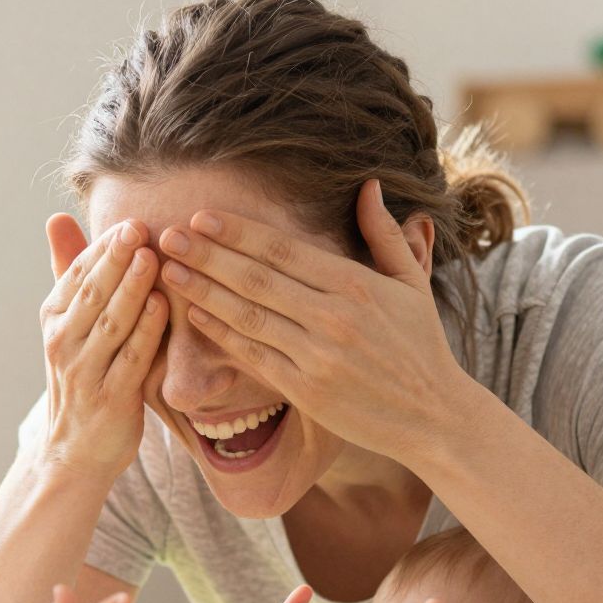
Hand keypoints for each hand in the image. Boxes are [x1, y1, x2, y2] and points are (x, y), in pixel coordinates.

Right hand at [38, 216, 168, 480]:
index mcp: (54, 318)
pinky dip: (145, 331)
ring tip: (152, 258)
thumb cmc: (83, 377)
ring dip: (131, 289)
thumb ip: (70, 273)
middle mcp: (63, 342)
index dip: (103, 247)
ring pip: (110, 323)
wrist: (73, 451)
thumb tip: (56, 218)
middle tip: (139, 227)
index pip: (77, 274)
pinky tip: (162, 306)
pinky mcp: (111, 399)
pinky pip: (131, 359)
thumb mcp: (70, 325)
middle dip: (115, 259)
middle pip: (92, 293)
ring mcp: (85, 372)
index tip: (130, 221)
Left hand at [153, 180, 476, 466]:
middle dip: (207, 255)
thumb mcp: (412, 284)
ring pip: (248, 316)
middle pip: (256, 278)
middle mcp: (333, 317)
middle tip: (167, 235)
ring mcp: (317, 356)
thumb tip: (368, 186)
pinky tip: (194, 315)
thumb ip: (385, 235)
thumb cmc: (423, 347)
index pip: (283, 250)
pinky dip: (222, 335)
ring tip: (170, 270)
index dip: (238, 232)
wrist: (435, 417)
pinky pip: (254, 356)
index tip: (202, 216)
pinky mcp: (307, 391)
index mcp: (356, 284)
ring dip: (203, 291)